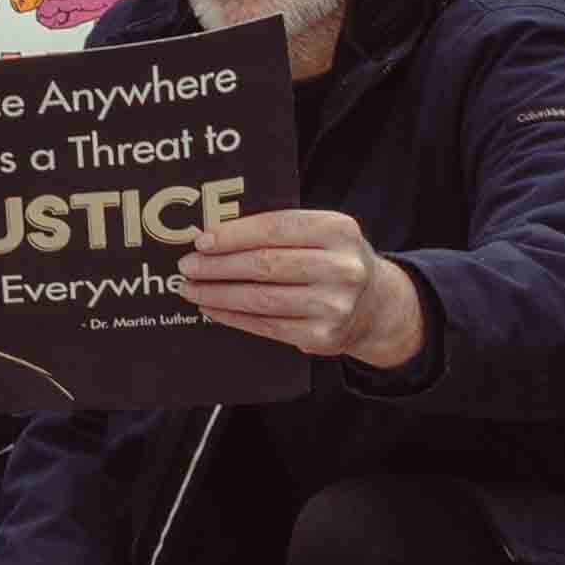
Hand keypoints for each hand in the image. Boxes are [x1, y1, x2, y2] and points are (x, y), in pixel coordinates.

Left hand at [173, 207, 429, 373]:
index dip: (234, 234)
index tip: (202, 240)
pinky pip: (267, 326)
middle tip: (188, 266)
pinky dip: (233, 316)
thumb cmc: (334, 260)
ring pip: (262, 299)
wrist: (376, 306)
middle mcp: (341, 267)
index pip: (276, 228)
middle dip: (219, 266)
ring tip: (192, 288)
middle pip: (265, 265)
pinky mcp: (323, 337)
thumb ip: (280, 230)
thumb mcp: (322, 234)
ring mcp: (334, 305)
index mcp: (339, 230)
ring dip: (219, 294)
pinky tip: (213, 308)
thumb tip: (215, 234)